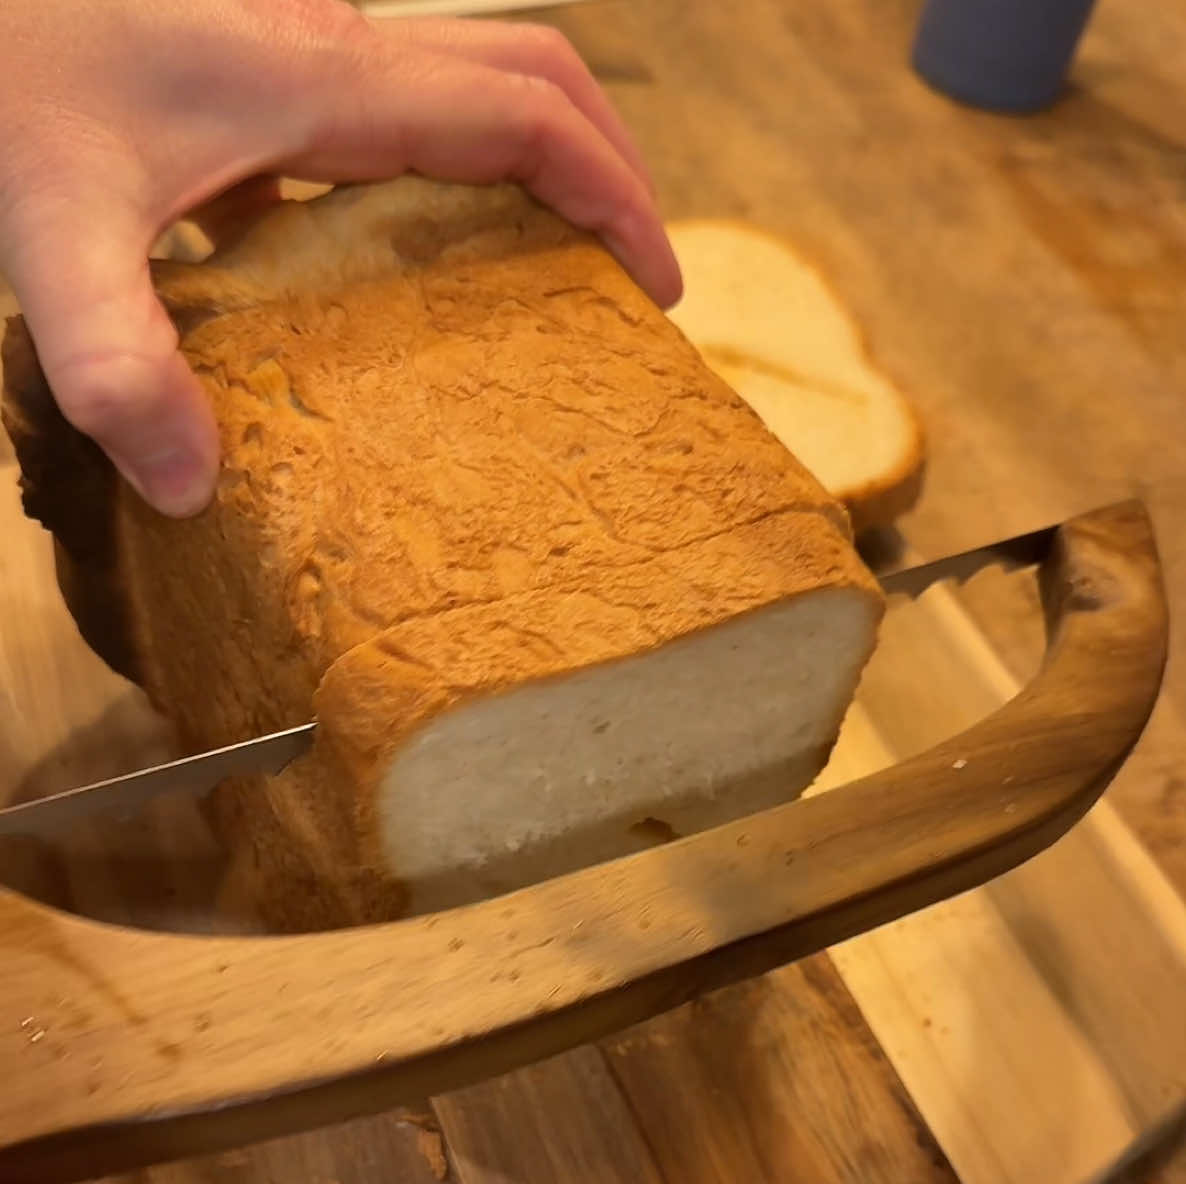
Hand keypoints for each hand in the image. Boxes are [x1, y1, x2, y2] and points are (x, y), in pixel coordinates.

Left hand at [2, 0, 678, 517]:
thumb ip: (116, 361)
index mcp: (325, 81)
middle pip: (531, 72)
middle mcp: (335, 48)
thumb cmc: (2, 74)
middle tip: (632, 275)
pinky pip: (399, 112)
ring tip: (554, 268)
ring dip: (537, 158)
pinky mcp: (264, 74)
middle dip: (607, 163)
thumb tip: (189, 487)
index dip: (610, 192)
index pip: (524, 114)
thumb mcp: (48, 230)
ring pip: (472, 78)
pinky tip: (400, 271)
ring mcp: (302, 48)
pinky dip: (447, 175)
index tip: (653, 283)